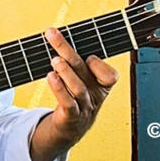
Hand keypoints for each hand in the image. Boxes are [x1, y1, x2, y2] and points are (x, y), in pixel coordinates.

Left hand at [43, 26, 118, 144]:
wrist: (70, 127)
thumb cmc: (75, 96)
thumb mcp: (82, 80)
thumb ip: (76, 61)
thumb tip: (55, 34)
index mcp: (101, 85)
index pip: (109, 75)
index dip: (98, 64)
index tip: (87, 54)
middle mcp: (94, 95)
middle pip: (83, 70)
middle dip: (67, 50)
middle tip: (53, 34)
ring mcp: (84, 106)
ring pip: (78, 88)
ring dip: (65, 71)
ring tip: (54, 60)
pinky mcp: (71, 116)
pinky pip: (67, 103)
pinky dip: (59, 89)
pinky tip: (50, 77)